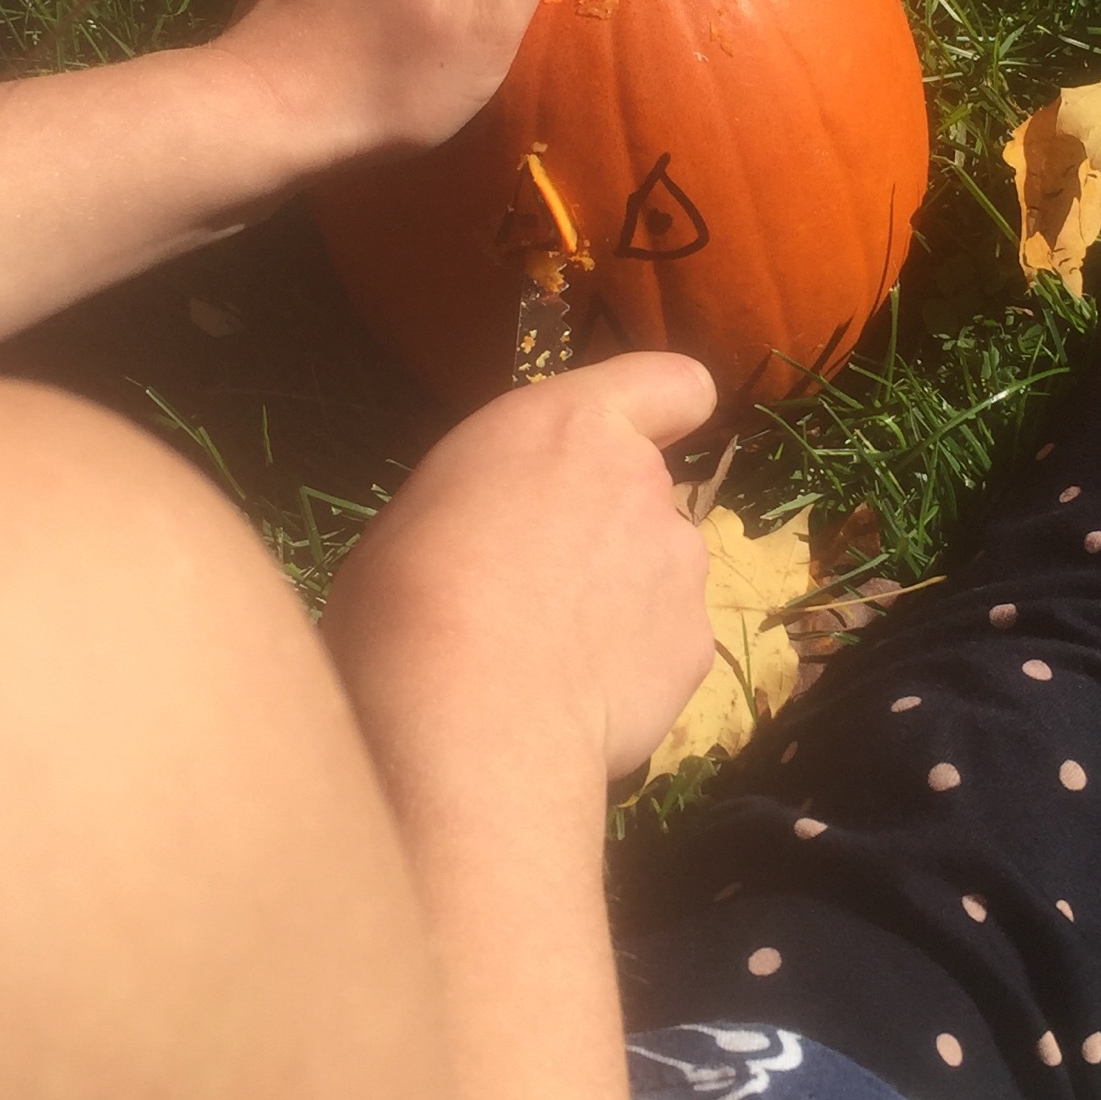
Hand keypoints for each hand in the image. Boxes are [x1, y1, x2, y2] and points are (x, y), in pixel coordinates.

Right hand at [322, 353, 720, 790]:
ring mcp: (680, 567)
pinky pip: (664, 650)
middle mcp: (644, 484)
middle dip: (608, 536)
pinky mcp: (694, 648)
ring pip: (658, 578)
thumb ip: (498, 505)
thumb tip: (502, 542)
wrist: (462, 714)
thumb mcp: (429, 510)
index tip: (638, 440)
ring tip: (550, 663)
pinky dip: (633, 673)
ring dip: (621, 606)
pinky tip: (577, 706)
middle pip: (647, 498)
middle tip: (538, 593)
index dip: (663, 411)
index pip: (672, 385)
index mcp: (571, 426)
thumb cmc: (405, 597)